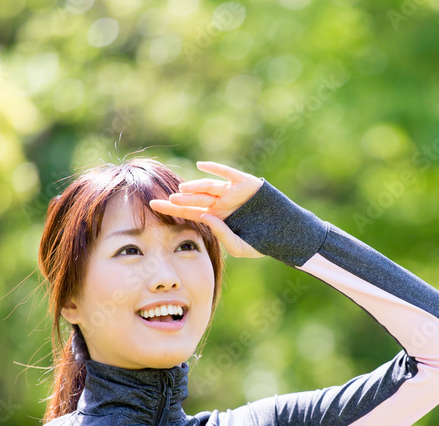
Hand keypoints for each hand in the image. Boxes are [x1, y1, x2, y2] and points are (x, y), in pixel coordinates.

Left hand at [149, 161, 263, 258]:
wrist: (286, 234)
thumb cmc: (262, 243)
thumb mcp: (239, 246)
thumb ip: (221, 233)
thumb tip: (205, 217)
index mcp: (216, 218)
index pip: (189, 212)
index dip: (171, 209)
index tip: (152, 206)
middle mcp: (221, 203)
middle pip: (195, 200)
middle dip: (180, 201)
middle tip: (165, 202)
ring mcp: (232, 192)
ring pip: (208, 187)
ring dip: (195, 188)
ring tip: (182, 192)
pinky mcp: (244, 183)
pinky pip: (227, 173)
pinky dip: (215, 168)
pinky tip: (202, 165)